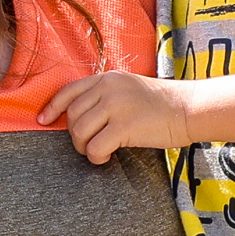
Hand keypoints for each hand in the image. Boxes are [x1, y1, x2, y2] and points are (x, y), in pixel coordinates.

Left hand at [41, 70, 191, 163]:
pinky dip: (96, 157)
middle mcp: (108, 88)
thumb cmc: (163, 103)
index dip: (52, 107)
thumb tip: (81, 117)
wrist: (191, 108)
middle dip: (74, 135)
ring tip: (98, 151)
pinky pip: (95, 147)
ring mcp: (116, 106)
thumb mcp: (130, 88)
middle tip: (88, 144)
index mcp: (108, 78)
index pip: (69, 91)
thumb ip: (106, 95)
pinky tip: (108, 157)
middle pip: (72, 115)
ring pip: (79, 132)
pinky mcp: (125, 126)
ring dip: (84, 147)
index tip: (43, 120)